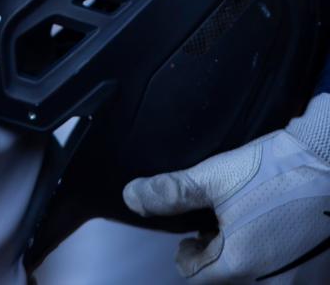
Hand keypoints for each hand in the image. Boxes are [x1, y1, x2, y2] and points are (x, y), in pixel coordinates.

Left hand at [123, 93, 329, 280]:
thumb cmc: (276, 169)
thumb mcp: (215, 177)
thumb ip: (172, 192)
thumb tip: (131, 197)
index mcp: (240, 266)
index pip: (196, 277)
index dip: (188, 254)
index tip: (193, 236)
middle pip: (228, 281)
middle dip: (218, 260)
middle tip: (219, 230)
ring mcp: (302, 283)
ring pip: (257, 282)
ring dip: (246, 263)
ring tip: (246, 231)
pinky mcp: (322, 275)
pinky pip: (287, 279)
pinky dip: (275, 265)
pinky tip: (275, 235)